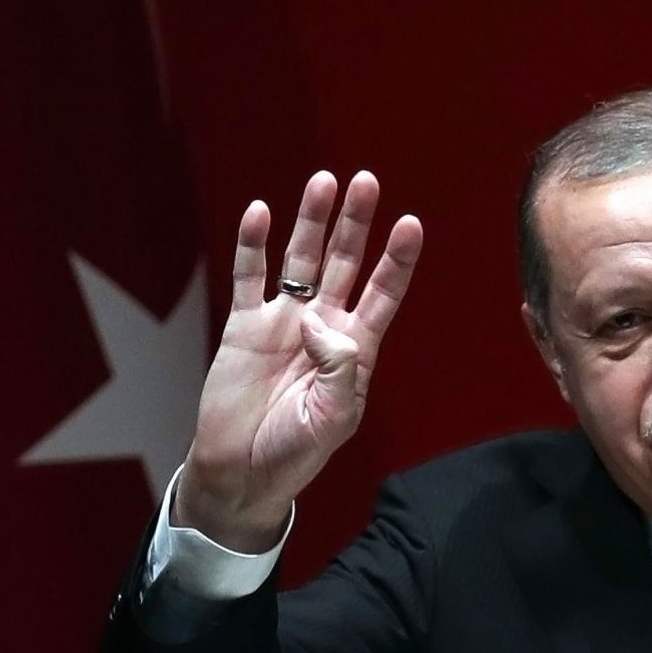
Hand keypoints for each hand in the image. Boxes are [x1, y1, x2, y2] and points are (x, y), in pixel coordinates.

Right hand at [173, 170, 422, 551]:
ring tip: (323, 181)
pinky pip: (250, 277)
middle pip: (345, 262)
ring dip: (311, 221)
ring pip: (301, 259)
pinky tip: (261, 212)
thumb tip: (317, 319)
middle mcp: (322, 326)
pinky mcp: (244, 326)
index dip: (396, 259)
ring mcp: (283, 322)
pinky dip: (254, 244)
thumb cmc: (294, 453)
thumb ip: (338, 368)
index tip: (411, 223)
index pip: (382, 292)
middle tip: (366, 180)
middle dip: (356, 223)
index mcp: (354, 350)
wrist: (240, 472)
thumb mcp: (333, 417)